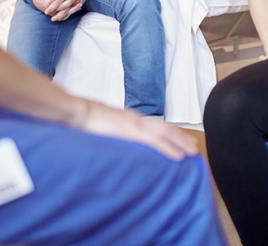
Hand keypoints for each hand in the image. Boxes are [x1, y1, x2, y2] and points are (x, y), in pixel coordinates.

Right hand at [75, 101, 197, 159]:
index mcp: (127, 117)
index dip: (167, 131)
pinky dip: (169, 149)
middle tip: (193, 146)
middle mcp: (134, 118)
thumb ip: (108, 130)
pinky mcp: (130, 131)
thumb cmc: (82, 118)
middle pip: (163, 127)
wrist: (75, 110)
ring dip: (180, 142)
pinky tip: (179, 157)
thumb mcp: (99, 124)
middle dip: (179, 137)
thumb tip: (109, 136)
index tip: (178, 138)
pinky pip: (155, 142)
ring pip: (165, 133)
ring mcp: (134, 124)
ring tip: (192, 151)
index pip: (153, 124)